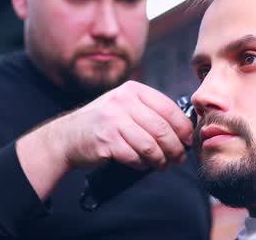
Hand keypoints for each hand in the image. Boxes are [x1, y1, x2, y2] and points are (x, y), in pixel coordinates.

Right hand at [53, 80, 193, 170]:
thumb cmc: (103, 123)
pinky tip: (142, 164)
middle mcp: (123, 101)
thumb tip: (183, 130)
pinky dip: (142, 164)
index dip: (183, 127)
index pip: (169, 108)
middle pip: (162, 129)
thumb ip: (150, 112)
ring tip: (162, 164)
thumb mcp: (125, 106)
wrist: (67, 136)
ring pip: (150, 145)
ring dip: (160, 159)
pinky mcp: (106, 140)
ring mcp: (113, 120)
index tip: (188, 140)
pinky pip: (134, 156)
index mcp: (133, 90)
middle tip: (179, 158)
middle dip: (175, 147)